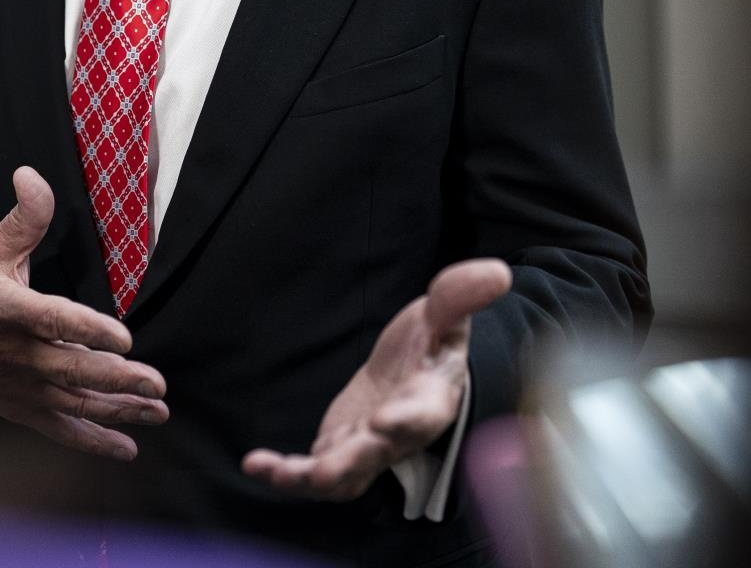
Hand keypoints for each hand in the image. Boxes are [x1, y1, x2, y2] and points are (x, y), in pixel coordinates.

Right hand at [0, 166, 168, 459]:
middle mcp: (14, 353)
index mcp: (7, 309)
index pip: (52, 320)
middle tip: (155, 383)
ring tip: (156, 411)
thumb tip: (32, 175)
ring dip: (117, 410)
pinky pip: (59, 430)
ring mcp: (18, 386)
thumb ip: (23, 217)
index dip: (88, 329)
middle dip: (116, 379)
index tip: (124, 337)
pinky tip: (127, 447)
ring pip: (72, 403)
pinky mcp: (21, 409)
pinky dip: (93, 442)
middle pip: (70, 370)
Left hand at [241, 258, 511, 500]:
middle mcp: (399, 434)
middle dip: (351, 462)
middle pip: (377, 455)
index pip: (423, 414)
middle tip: (323, 469)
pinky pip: (312, 473)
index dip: (406, 421)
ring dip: (310, 478)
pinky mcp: (339, 451)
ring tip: (277, 472)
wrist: (414, 370)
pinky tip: (255, 463)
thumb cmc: (431, 344)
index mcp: (430, 398)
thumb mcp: (443, 315)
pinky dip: (284, 473)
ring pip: (344, 476)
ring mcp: (367, 449)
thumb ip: (460, 296)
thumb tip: (496, 272)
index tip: (386, 422)